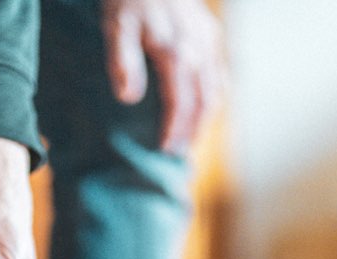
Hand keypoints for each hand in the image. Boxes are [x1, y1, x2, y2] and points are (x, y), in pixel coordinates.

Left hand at [102, 0, 223, 150]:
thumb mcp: (117, 26)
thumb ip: (123, 60)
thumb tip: (129, 98)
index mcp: (176, 51)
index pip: (180, 101)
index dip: (174, 128)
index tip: (164, 149)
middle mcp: (199, 47)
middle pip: (203, 100)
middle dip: (192, 130)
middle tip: (178, 154)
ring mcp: (208, 40)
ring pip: (216, 88)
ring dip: (205, 117)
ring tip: (191, 139)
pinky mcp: (210, 33)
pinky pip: (219, 71)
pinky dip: (214, 95)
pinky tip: (204, 110)